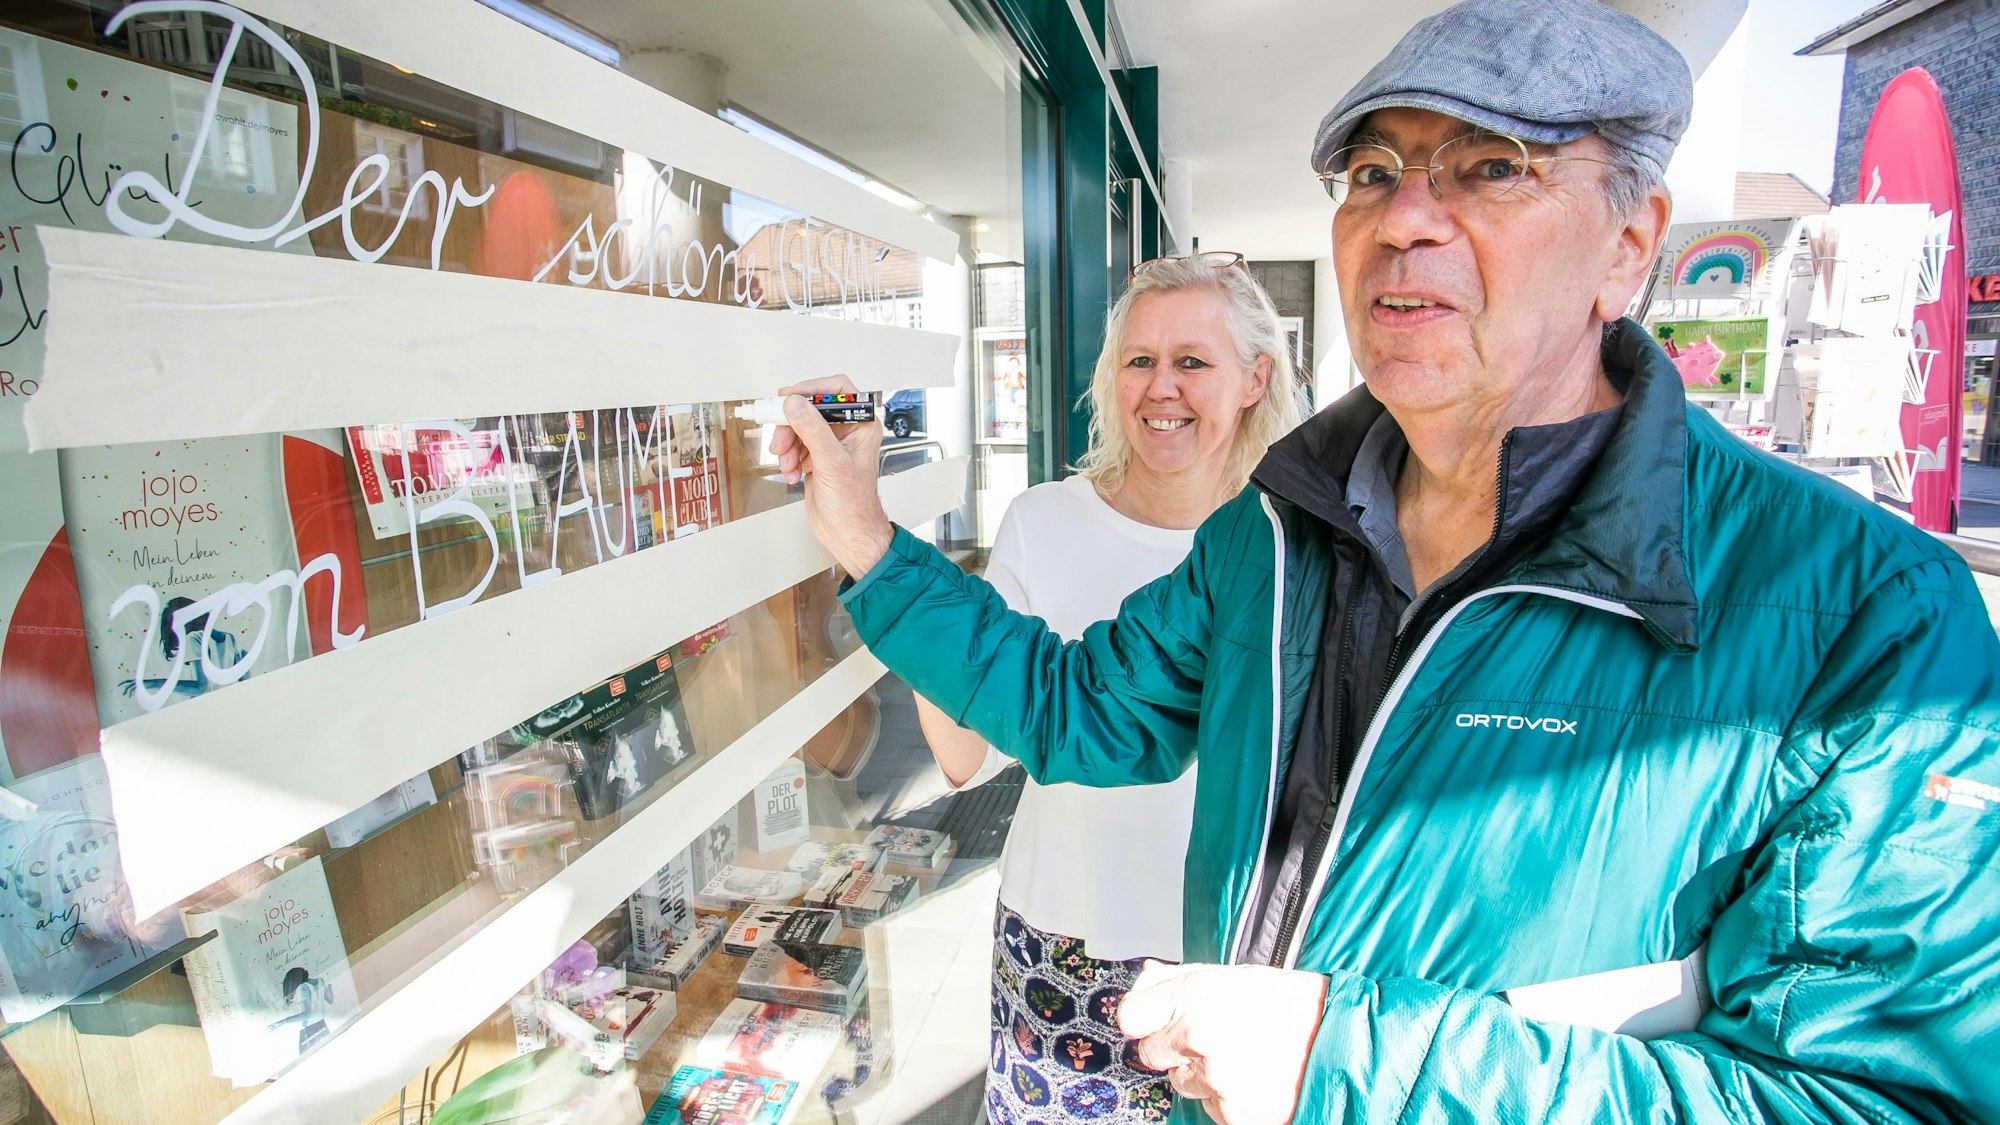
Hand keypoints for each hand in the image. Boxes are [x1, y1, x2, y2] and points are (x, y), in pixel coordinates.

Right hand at [767, 375, 894, 577]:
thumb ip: (812, 429)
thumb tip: (795, 404)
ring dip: (788, 445)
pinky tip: (792, 474)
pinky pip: (795, 447)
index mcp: (862, 425)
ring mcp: (830, 445)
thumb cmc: (854, 505)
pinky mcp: (816, 459)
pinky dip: (789, 458)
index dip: (812, 389)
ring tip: (788, 463)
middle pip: (811, 410)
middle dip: (792, 425)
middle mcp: (847, 432)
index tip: (788, 397)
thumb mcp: (831, 462)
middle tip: (780, 439)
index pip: (837, 390)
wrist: (847, 534)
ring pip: (799, 429)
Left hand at [1120, 961, 1327, 1124]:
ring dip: (1202, 1074)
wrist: (1342, 1042)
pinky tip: (1253, 1077)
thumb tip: (1145, 982)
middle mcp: (1198, 1035)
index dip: (1143, 1019)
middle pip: (1150, 1053)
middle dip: (1173, 1047)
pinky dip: (1226, 1097)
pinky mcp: (1231, 1112)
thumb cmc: (1294, 1005)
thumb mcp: (1234, 975)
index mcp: (1195, 995)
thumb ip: (1181, 979)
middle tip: (1209, 1039)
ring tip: (1242, 1057)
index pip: (1129, 1017)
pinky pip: (1209, 1105)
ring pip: (1181, 1082)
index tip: (1153, 1021)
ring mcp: (1214, 1077)